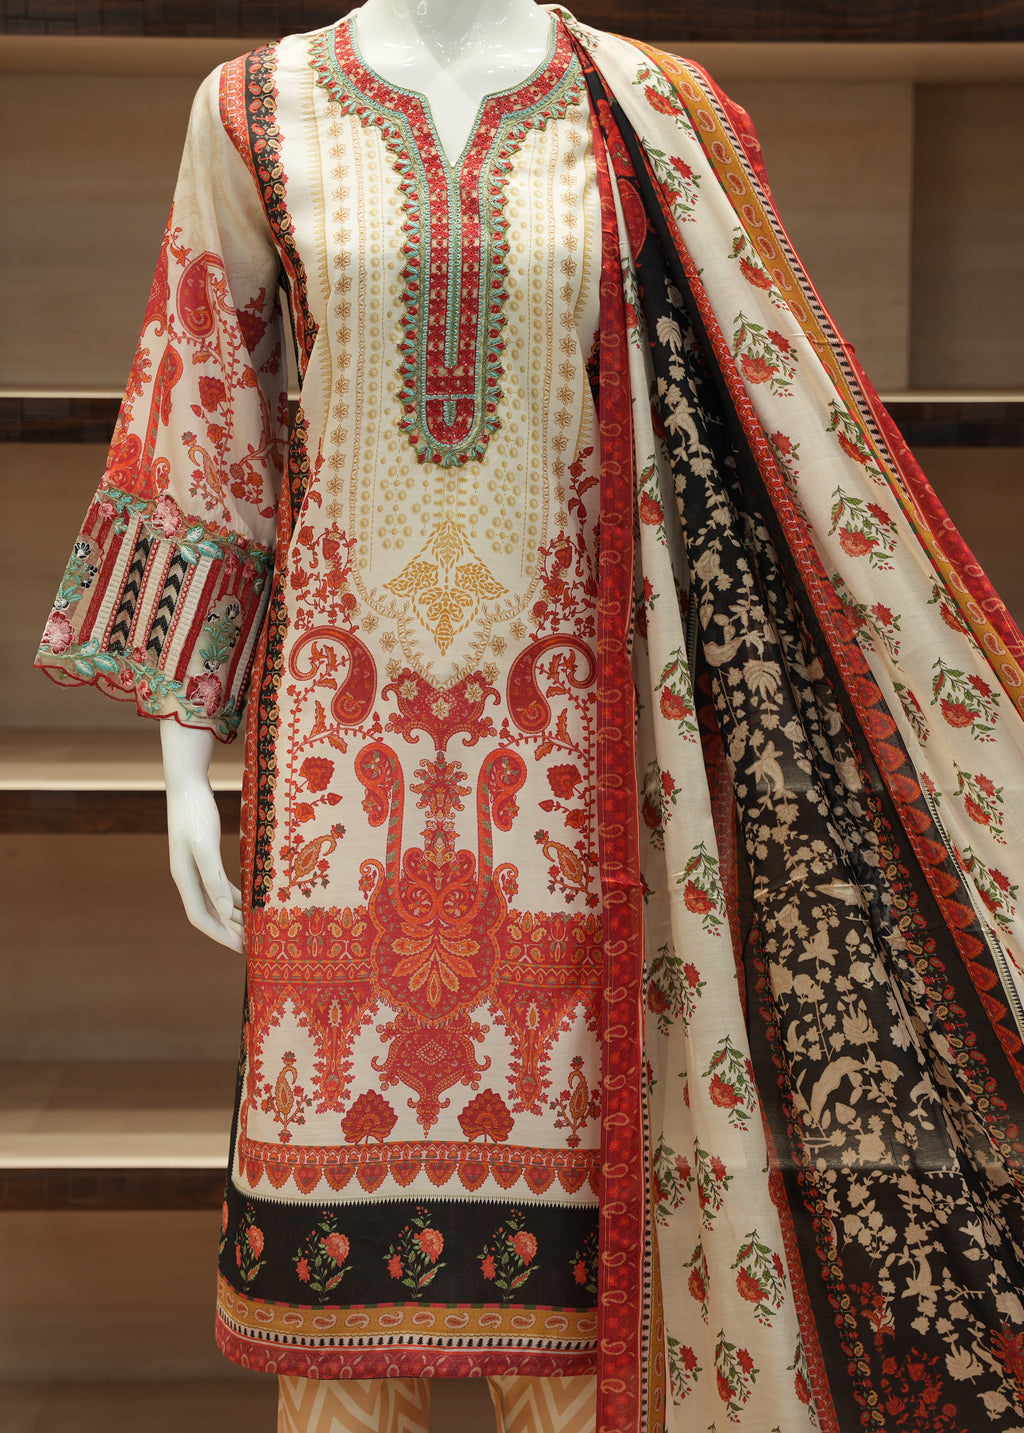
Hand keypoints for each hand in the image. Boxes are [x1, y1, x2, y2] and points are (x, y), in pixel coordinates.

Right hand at [159, 721, 243, 952]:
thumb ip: (214, 879)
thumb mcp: (205, 846)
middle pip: (208, 913)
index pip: (200, 917)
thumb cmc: (195, 813)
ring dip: (233, 914)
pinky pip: (220, 885)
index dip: (220, 935)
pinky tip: (250, 899)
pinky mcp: (205, 857)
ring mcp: (195, 867)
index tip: (241, 947)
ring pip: (215, 900)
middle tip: (252, 942)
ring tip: (254, 925)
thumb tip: (226, 911)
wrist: (187, 784)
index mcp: (184, 877)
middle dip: (228, 930)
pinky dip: (234, 895)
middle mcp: (188, 877)